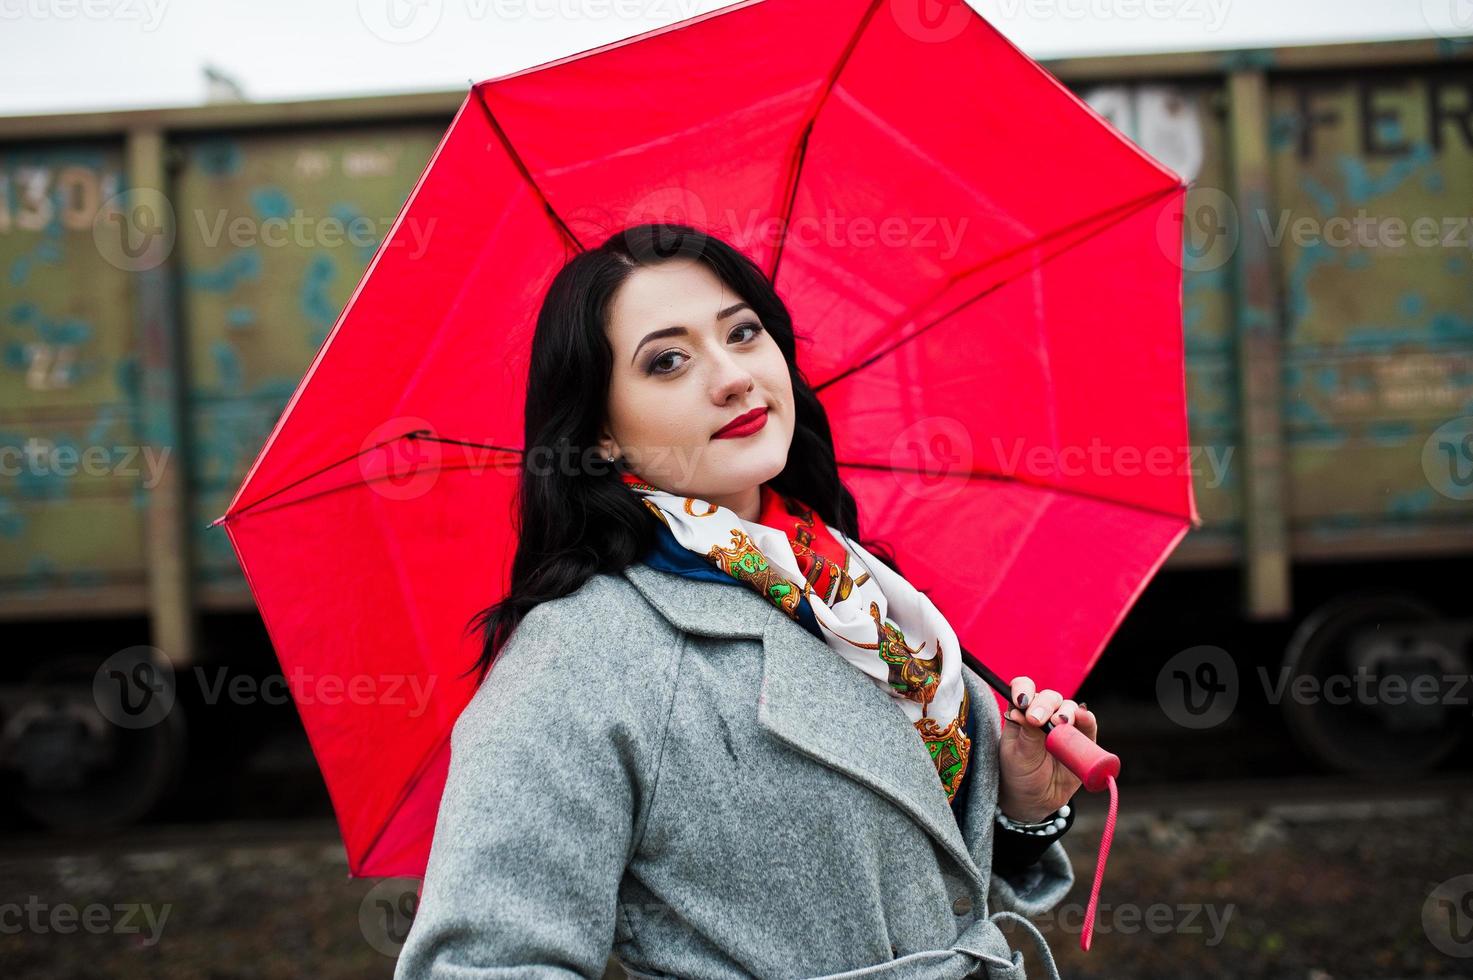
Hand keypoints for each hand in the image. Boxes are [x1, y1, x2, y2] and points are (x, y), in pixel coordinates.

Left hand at [997, 675, 1098, 822]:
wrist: (1036, 801)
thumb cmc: (1019, 775)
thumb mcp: (1017, 756)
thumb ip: (1025, 735)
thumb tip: (1023, 710)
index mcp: (1022, 714)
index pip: (1023, 690)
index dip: (1023, 689)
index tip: (1021, 702)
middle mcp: (1043, 715)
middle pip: (1048, 697)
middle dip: (1044, 705)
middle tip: (1037, 720)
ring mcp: (1064, 726)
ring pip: (1069, 707)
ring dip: (1066, 711)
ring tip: (1060, 723)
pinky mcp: (1082, 739)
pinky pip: (1088, 723)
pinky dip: (1086, 718)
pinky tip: (1082, 717)